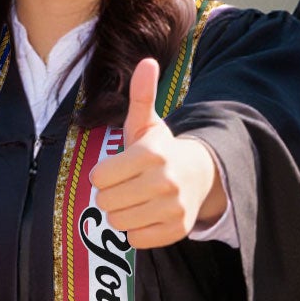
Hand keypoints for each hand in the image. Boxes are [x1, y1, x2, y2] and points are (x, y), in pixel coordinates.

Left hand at [90, 57, 223, 248]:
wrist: (199, 175)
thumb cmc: (161, 149)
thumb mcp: (148, 123)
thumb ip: (141, 95)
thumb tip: (147, 61)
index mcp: (152, 154)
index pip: (99, 178)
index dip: (102, 175)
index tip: (116, 169)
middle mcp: (165, 182)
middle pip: (106, 202)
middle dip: (110, 194)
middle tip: (126, 186)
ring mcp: (173, 208)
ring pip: (118, 222)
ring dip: (121, 213)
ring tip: (136, 199)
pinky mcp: (177, 230)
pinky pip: (135, 239)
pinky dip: (136, 230)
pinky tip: (147, 214)